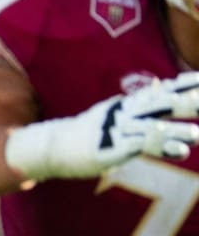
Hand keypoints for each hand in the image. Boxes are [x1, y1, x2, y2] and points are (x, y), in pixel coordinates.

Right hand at [5, 75, 198, 180]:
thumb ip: (140, 103)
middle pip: (162, 103)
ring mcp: (117, 128)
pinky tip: (179, 151)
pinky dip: (160, 146)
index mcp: (129, 104)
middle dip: (187, 101)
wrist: (52, 146)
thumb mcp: (115, 114)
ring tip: (198, 135)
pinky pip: (139, 145)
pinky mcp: (110, 146)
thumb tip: (162, 86)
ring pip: (151, 124)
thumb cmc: (87, 134)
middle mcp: (125, 111)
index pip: (164, 90)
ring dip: (177, 129)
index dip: (187, 84)